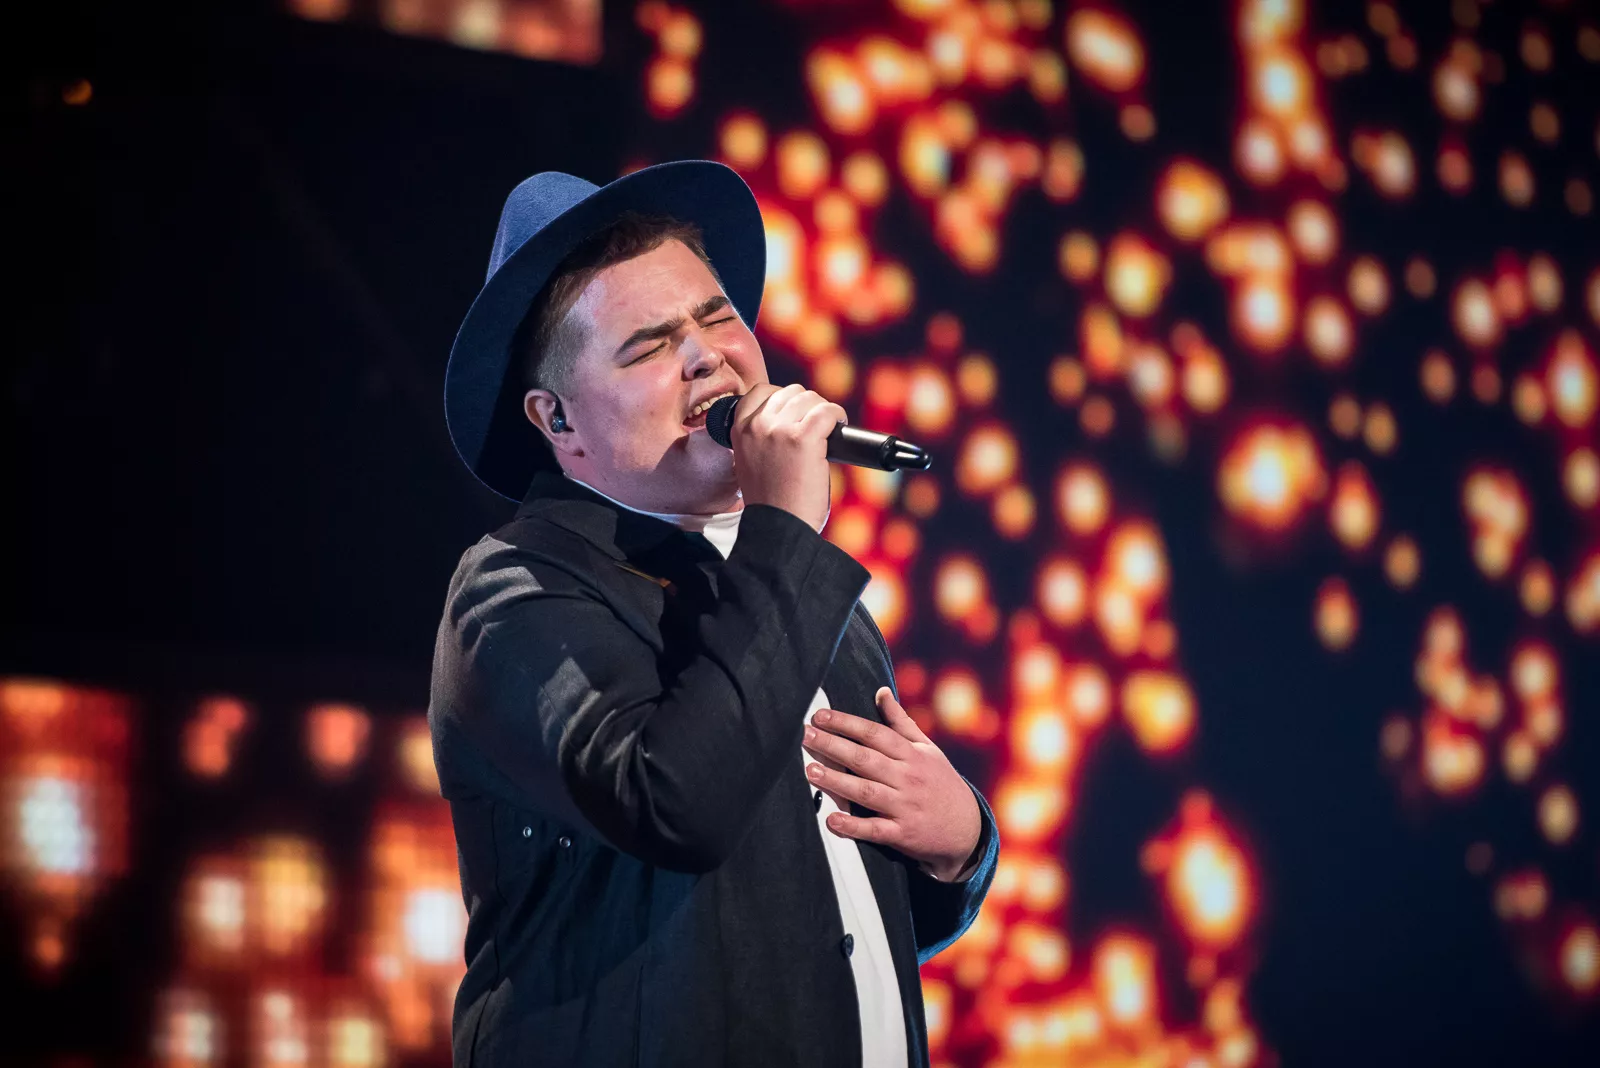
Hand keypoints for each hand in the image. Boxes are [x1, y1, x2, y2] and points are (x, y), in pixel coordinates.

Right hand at [729, 382, 846, 532]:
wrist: (779, 529)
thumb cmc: (772, 503)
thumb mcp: (752, 462)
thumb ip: (762, 438)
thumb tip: (792, 420)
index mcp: (739, 431)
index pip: (761, 391)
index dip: (785, 398)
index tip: (797, 413)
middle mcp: (756, 426)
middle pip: (791, 393)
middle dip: (808, 406)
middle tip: (818, 426)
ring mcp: (779, 430)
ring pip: (810, 399)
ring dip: (823, 411)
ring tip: (829, 429)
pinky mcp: (803, 438)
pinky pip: (827, 411)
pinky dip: (838, 416)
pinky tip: (840, 426)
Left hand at [802, 687, 982, 880]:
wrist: (967, 828)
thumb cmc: (940, 782)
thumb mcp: (927, 749)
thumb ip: (901, 722)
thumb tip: (881, 691)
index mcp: (912, 754)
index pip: (875, 733)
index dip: (847, 723)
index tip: (820, 715)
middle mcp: (908, 778)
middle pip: (865, 759)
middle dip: (833, 745)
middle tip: (805, 736)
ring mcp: (904, 806)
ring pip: (866, 792)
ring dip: (837, 782)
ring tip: (810, 771)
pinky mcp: (902, 834)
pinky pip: (875, 830)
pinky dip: (853, 826)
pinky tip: (832, 820)